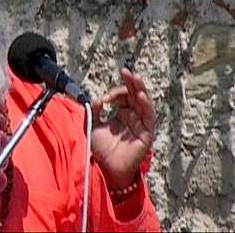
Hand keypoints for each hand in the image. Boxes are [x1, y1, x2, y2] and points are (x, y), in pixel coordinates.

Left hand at [91, 68, 155, 188]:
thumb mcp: (92, 125)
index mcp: (121, 113)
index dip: (114, 92)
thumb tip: (97, 99)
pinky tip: (140, 96)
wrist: (104, 167)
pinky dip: (145, 105)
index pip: (122, 96)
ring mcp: (140, 124)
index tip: (104, 99)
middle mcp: (132, 116)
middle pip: (135, 95)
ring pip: (143, 103)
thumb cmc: (100, 148)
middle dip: (131, 82)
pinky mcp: (146, 133)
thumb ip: (94, 111)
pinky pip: (148, 117)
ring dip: (140, 89)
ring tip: (136, 78)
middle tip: (126, 72)